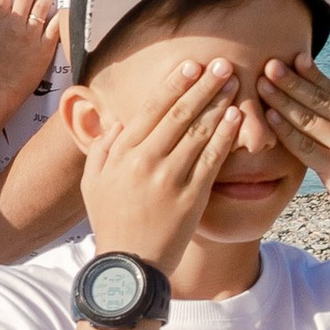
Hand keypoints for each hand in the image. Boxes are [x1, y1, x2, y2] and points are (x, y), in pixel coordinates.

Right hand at [79, 59, 244, 279]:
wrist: (129, 265)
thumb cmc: (111, 221)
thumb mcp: (93, 182)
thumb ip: (102, 148)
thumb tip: (117, 120)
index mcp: (122, 153)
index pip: (152, 109)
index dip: (174, 84)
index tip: (191, 65)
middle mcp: (146, 161)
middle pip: (180, 114)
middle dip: (203, 85)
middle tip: (222, 64)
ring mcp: (170, 178)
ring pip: (199, 132)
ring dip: (218, 103)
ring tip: (234, 83)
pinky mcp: (192, 197)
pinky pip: (212, 159)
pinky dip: (225, 135)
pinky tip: (236, 118)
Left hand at [259, 56, 329, 245]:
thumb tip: (317, 115)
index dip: (311, 73)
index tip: (291, 56)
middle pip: (320, 99)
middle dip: (292, 80)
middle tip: (269, 62)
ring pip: (310, 118)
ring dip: (283, 99)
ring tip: (262, 83)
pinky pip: (306, 146)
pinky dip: (286, 130)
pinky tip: (269, 118)